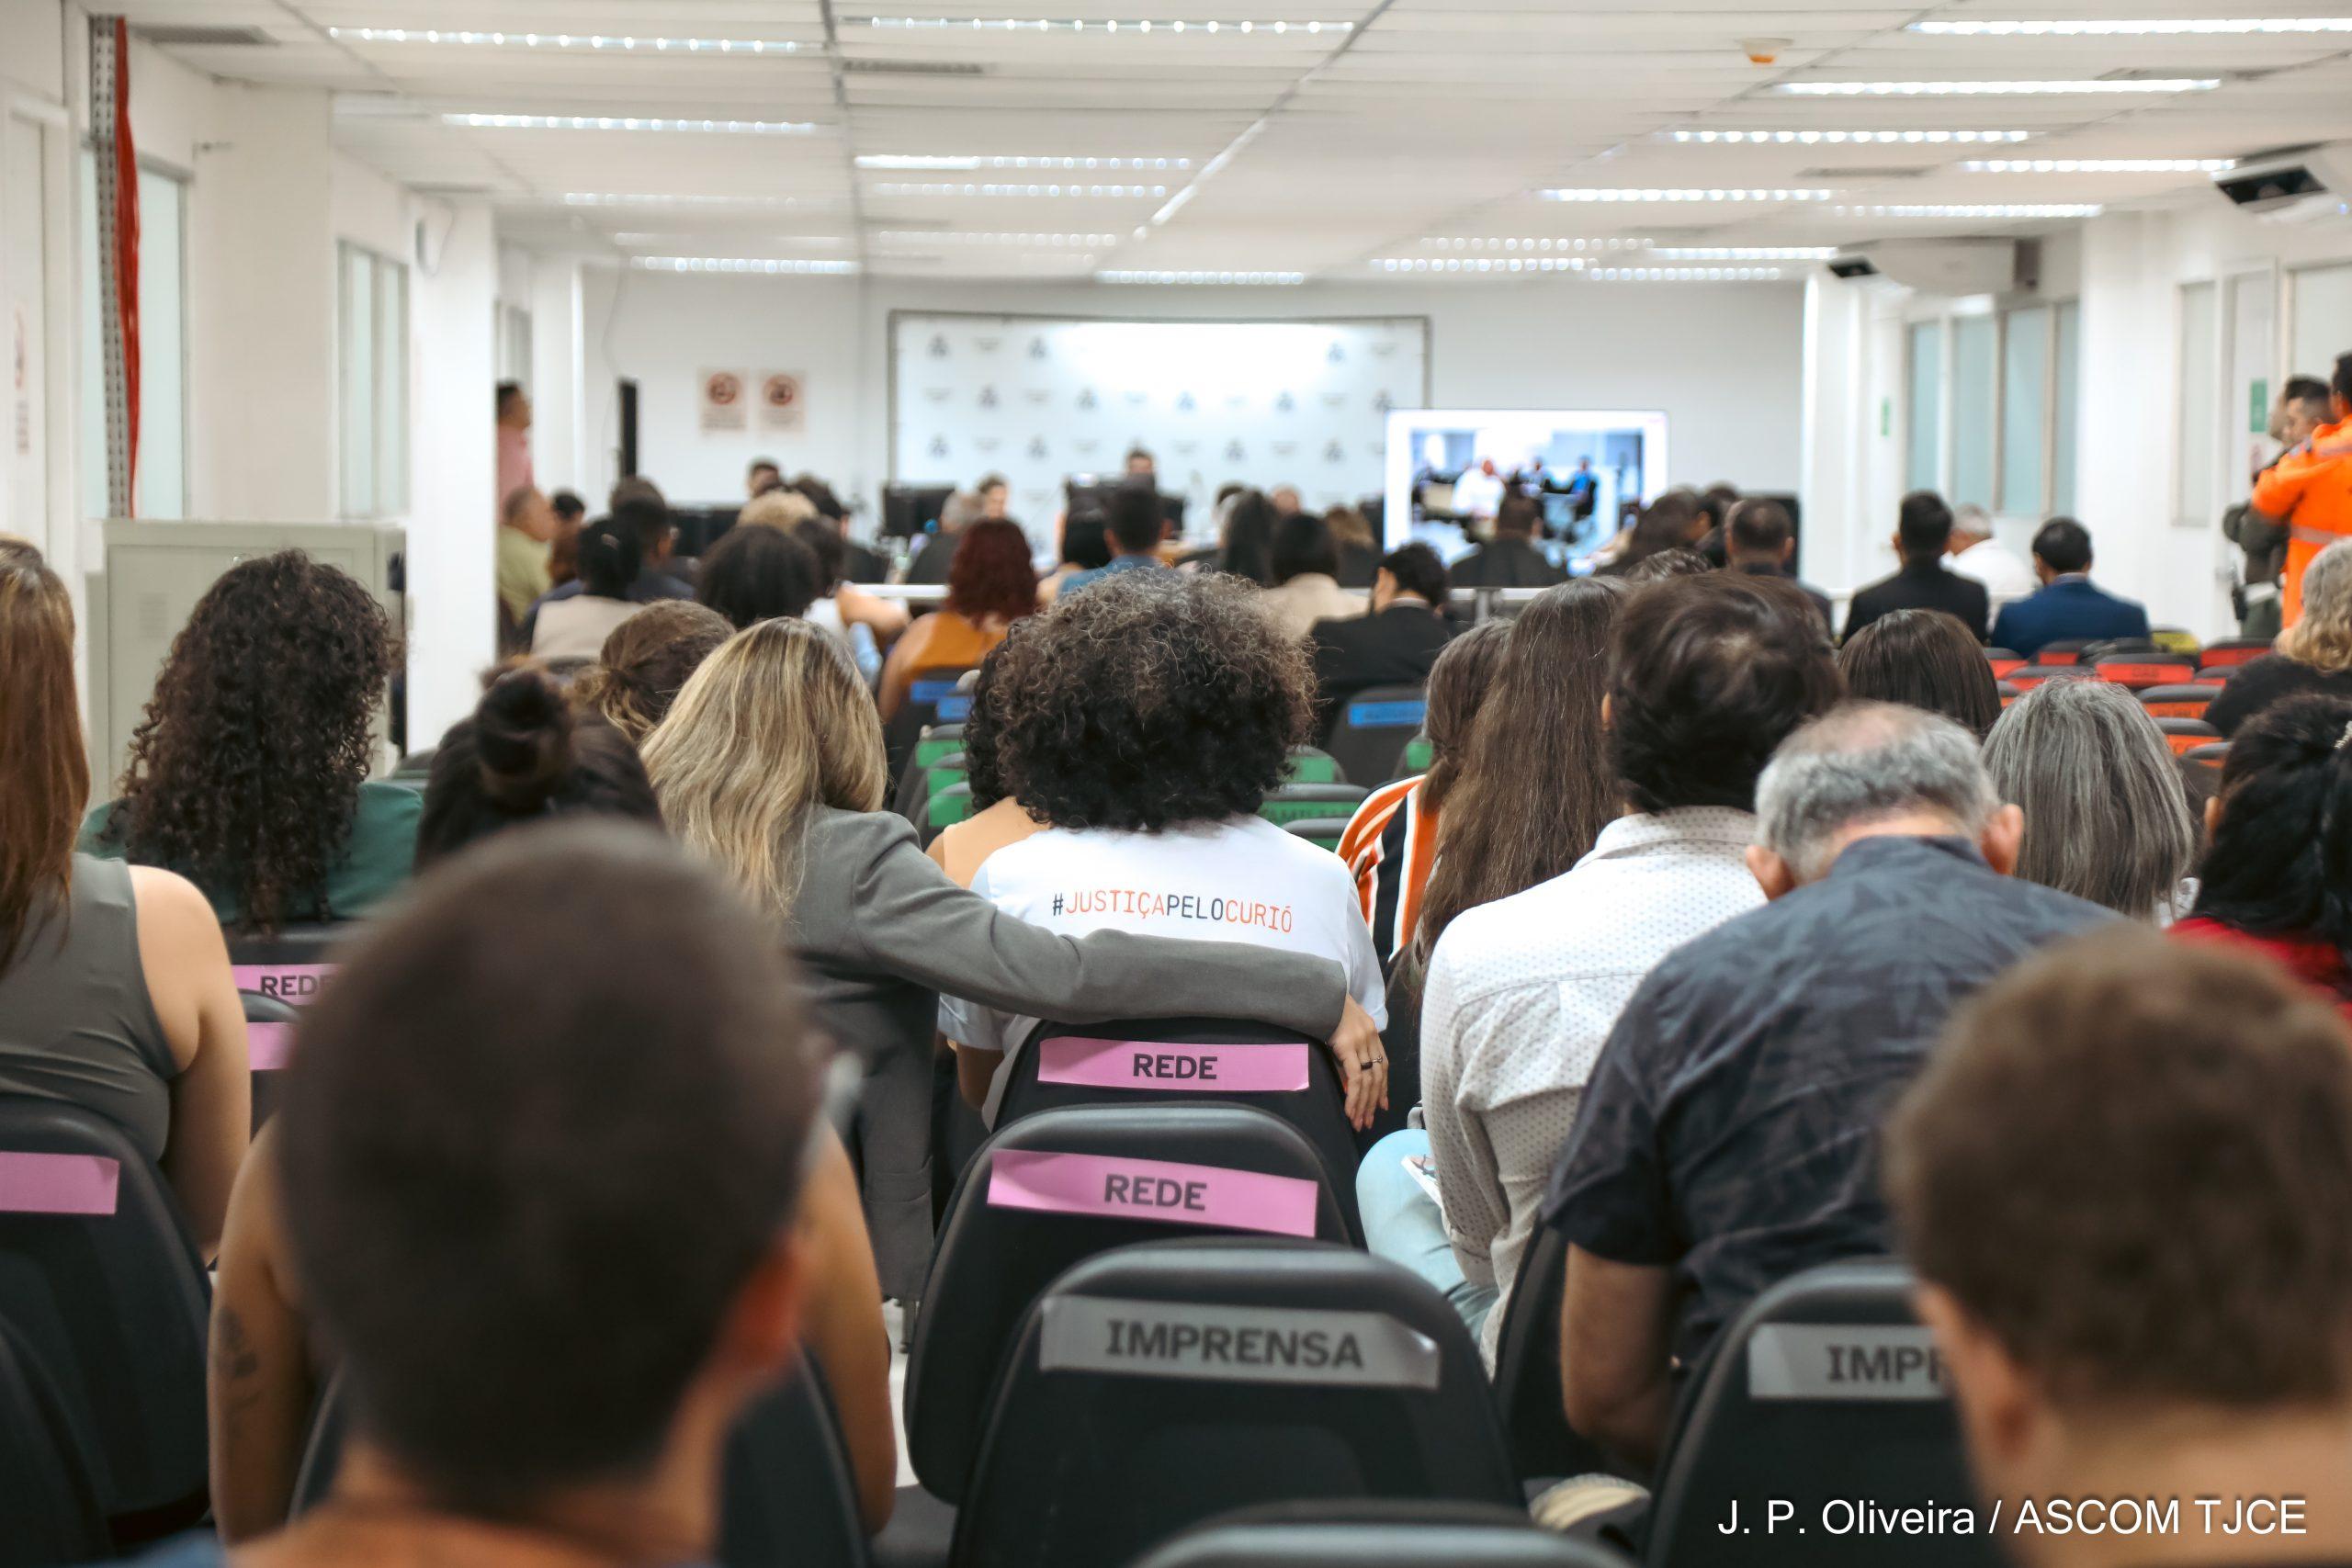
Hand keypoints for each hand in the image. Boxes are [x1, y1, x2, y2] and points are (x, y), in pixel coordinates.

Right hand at [1326, 995, 1389, 1132]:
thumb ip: (1350, 1049)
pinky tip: (1350, 1110)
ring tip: (1359, 1122)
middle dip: (1374, 1102)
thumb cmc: (1327, 1009)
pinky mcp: (1349, 1047)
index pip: (1384, 1066)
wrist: (1319, 993)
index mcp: (1372, 1033)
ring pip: (1369, 1081)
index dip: (1383, 1087)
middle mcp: (1371, 1038)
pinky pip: (1356, 1078)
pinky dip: (1354, 1096)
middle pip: (1378, 1076)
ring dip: (1364, 1104)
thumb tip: (1348, 1077)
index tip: (1381, 1105)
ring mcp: (1361, 1042)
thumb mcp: (1343, 1029)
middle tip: (1368, 1122)